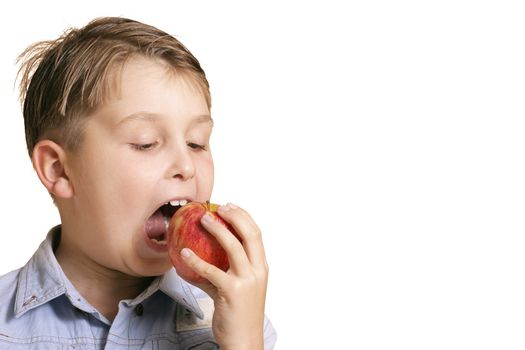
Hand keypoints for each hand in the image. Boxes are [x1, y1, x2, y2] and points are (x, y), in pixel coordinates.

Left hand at [179, 203, 267, 349]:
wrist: (244, 341)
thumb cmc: (239, 315)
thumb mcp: (238, 289)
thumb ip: (223, 272)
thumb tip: (197, 259)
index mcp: (261, 268)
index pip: (256, 234)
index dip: (244, 216)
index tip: (230, 206)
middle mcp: (258, 271)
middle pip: (250, 234)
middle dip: (234, 216)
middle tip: (217, 207)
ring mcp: (247, 281)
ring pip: (233, 246)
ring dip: (217, 229)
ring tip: (202, 220)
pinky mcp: (232, 292)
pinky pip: (211, 271)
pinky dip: (196, 260)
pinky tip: (184, 253)